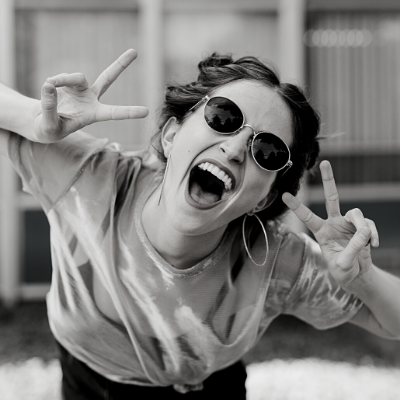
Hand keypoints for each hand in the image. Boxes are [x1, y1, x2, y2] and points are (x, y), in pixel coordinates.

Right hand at [33, 49, 148, 142]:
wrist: (42, 122)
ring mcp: (81, 89)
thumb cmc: (49, 130)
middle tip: (135, 51)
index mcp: (94, 115)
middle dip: (120, 64)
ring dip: (63, 80)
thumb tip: (49, 85)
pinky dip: (54, 82)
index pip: (114, 113)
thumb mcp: (48, 126)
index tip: (146, 112)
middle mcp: (91, 99)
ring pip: (77, 77)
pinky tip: (49, 89)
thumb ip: (49, 108)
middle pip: (107, 78)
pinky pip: (61, 77)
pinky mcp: (68, 82)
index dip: (129, 112)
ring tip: (51, 87)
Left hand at [282, 160, 378, 288]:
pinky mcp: (362, 227)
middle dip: (329, 180)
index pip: (307, 216)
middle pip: (332, 197)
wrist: (357, 275)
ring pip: (356, 213)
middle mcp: (333, 223)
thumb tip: (364, 233)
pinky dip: (372, 235)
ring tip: (366, 243)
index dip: (297, 206)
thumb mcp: (342, 265)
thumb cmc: (343, 271)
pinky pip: (369, 225)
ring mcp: (348, 223)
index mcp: (321, 232)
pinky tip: (373, 246)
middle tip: (325, 162)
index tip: (284, 195)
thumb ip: (351, 250)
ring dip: (363, 228)